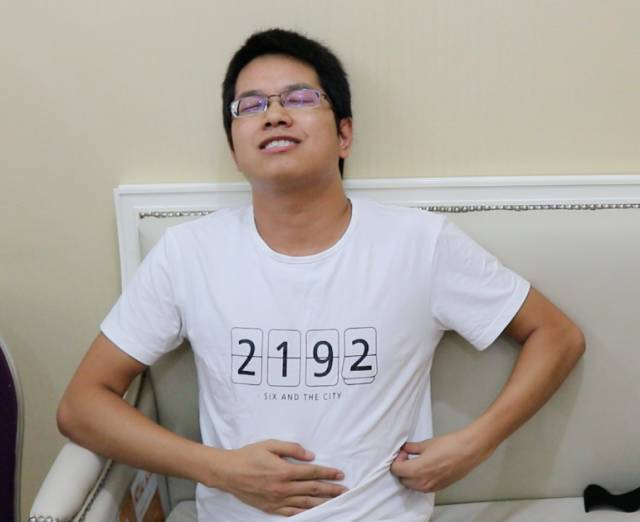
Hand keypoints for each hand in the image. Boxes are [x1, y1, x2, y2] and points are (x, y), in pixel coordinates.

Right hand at [216, 439, 346, 515]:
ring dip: (322, 502)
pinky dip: (305, 512)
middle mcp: (283, 487)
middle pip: (312, 489)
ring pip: (305, 503)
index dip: (328, 473)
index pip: (312, 473)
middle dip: (330, 490)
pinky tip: (314, 512)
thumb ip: (291, 448)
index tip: (340, 474)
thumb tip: (310, 455)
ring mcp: (277, 500)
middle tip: (344, 490)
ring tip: (336, 502)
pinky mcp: (271, 508)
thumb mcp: (270, 445)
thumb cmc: (249, 455)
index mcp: (284, 471)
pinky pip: (292, 512)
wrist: (228, 472)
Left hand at [390, 430, 491, 492]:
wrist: (468, 451)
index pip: (396, 470)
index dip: (397, 460)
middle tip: (408, 457)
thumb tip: (405, 449)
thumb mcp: (426, 444)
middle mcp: (422, 482)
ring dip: (410, 476)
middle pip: (402, 480)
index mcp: (417, 470)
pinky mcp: (440, 487)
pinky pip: (423, 487)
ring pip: (412, 486)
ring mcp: (431, 487)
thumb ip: (412, 448)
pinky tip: (426, 468)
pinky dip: (420, 480)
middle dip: (402, 469)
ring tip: (416, 462)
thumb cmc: (448, 445)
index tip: (403, 453)